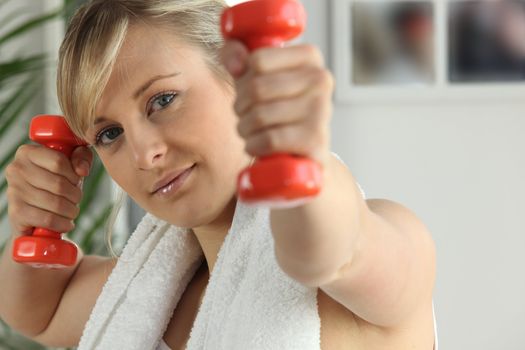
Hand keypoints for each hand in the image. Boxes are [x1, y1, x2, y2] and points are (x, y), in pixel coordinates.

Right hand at [5, 145, 92, 235]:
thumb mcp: (73, 163)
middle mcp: (16, 169)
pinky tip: (66, 223)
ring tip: (71, 211)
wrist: (36, 214)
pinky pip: (48, 219)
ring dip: (71, 211)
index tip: (76, 182)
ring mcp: (14, 191)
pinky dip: (63, 223)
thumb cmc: (56, 182)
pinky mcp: (16, 212)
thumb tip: (82, 170)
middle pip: (59, 184)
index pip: (59, 161)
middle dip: (75, 196)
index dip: (74, 175)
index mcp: (28, 152)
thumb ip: (82, 157)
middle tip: (75, 200)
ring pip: (56, 203)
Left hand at [221, 41, 333, 168]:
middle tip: (246, 115)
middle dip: (240, 107)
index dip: (243, 79)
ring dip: (245, 128)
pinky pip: (269, 140)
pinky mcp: (315, 140)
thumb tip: (236, 65)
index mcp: (309, 57)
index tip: (250, 90)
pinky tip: (259, 146)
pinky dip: (254, 146)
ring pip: (260, 116)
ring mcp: (321, 110)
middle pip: (257, 88)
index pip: (257, 60)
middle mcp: (321, 79)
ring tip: (252, 132)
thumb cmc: (274, 108)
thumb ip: (235, 54)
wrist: (301, 153)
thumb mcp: (253, 76)